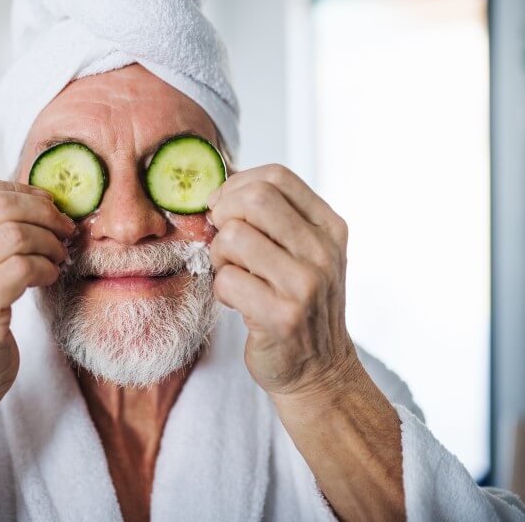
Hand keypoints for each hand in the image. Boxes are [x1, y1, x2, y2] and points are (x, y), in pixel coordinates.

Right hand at [0, 175, 74, 407]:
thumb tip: (38, 196)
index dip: (19, 190)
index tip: (45, 206)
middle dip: (42, 212)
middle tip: (62, 229)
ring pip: (14, 235)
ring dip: (49, 242)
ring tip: (57, 256)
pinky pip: (22, 268)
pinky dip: (47, 268)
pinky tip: (49, 277)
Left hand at [206, 164, 358, 397]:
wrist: (320, 371)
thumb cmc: (298, 303)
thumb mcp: (303, 254)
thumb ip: (273, 219)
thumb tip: (220, 188)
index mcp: (329, 227)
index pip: (277, 177)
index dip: (237, 185)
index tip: (223, 208)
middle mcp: (323, 251)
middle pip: (254, 199)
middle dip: (224, 215)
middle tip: (223, 241)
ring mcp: (306, 284)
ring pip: (234, 237)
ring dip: (219, 256)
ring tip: (233, 274)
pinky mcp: (283, 316)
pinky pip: (227, 280)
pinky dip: (221, 290)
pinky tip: (237, 302)